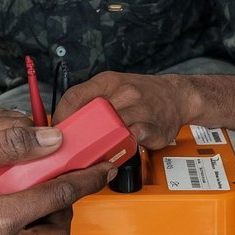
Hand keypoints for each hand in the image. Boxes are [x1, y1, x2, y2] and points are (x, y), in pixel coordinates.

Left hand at [54, 71, 191, 149]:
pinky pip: (131, 139)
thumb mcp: (113, 87)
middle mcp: (123, 92)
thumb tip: (62, 122)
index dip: (61, 116)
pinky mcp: (153, 127)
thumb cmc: (141, 94)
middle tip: (69, 147)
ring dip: (98, 144)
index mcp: (108, 82)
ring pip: (109, 129)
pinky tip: (117, 149)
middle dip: (77, 135)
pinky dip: (121, 147)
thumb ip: (90, 100)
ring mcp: (139, 109)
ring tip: (91, 152)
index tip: (55, 132)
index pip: (74, 96)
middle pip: (90, 116)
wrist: (178, 96)